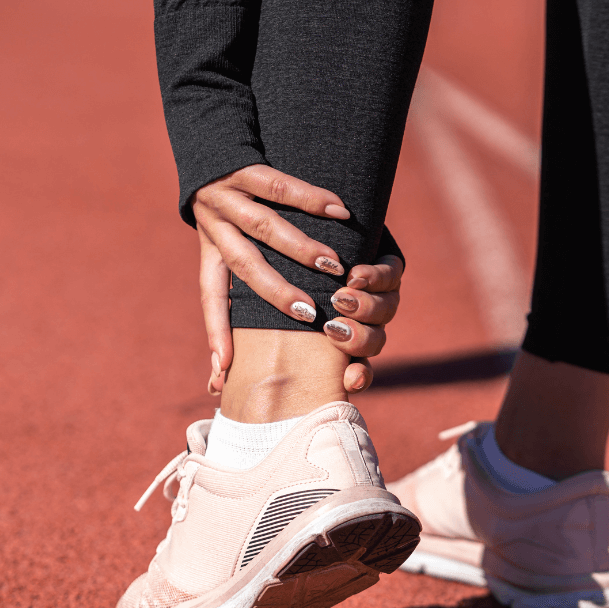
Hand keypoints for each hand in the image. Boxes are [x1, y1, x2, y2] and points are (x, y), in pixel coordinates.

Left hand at [197, 171, 404, 393]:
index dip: (216, 330)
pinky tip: (341, 210)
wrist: (206, 131)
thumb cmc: (225, 196)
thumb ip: (232, 282)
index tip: (222, 368)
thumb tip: (224, 356)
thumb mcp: (218, 237)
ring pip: (265, 227)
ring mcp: (227, 194)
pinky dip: (312, 198)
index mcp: (210, 248)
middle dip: (276, 292)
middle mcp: (214, 224)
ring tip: (335, 267)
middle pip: (245, 265)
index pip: (211, 296)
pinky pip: (279, 185)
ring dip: (301, 248)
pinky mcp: (242, 165)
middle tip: (310, 314)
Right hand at [202, 241, 404, 394]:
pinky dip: (380, 275)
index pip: (359, 370)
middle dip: (359, 338)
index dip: (360, 377)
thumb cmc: (277, 273)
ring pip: (387, 309)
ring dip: (367, 307)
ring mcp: (382, 293)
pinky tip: (360, 274)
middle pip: (376, 340)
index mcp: (347, 342)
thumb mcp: (261, 310)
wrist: (320, 221)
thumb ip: (247, 343)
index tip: (349, 382)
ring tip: (342, 299)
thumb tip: (214, 385)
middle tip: (334, 330)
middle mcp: (368, 320)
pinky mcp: (389, 259)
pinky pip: (394, 270)